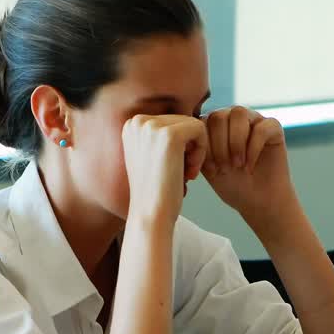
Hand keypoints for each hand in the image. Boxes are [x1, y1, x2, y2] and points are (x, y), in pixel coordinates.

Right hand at [122, 114, 208, 228]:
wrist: (150, 216)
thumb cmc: (156, 192)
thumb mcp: (152, 156)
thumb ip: (162, 136)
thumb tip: (187, 118)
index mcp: (132, 125)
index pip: (170, 121)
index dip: (180, 145)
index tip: (174, 168)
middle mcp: (138, 121)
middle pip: (182, 120)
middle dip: (189, 147)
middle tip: (184, 174)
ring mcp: (152, 127)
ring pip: (192, 124)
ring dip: (196, 150)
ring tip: (187, 174)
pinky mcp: (169, 136)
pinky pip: (200, 129)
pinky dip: (201, 152)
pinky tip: (191, 172)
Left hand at [201, 106, 299, 234]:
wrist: (259, 201)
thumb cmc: (232, 185)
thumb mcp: (207, 167)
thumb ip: (196, 148)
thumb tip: (182, 135)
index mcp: (213, 125)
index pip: (201, 121)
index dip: (204, 146)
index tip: (209, 170)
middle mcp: (233, 118)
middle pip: (218, 115)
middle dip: (219, 145)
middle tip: (224, 168)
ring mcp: (254, 119)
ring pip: (239, 113)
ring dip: (235, 142)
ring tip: (237, 165)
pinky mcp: (273, 128)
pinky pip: (261, 127)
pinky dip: (253, 149)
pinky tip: (250, 167)